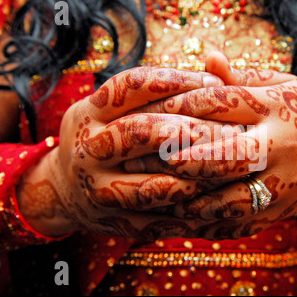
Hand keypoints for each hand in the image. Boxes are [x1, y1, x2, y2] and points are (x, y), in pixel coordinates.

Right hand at [19, 67, 246, 240]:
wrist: (65, 192)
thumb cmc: (102, 140)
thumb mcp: (108, 110)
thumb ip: (149, 94)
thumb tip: (215, 73)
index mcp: (89, 114)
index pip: (131, 86)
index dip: (176, 80)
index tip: (214, 82)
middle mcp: (89, 151)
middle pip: (140, 132)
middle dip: (189, 128)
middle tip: (231, 127)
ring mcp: (101, 191)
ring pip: (154, 184)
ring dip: (196, 174)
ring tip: (230, 164)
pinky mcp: (119, 222)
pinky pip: (161, 220)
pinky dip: (193, 211)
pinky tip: (220, 199)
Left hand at [125, 53, 296, 238]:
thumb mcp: (281, 87)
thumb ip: (242, 78)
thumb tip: (207, 56)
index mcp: (277, 108)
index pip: (223, 102)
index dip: (182, 105)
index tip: (150, 110)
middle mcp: (282, 148)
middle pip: (229, 155)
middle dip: (188, 158)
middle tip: (152, 158)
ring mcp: (282, 185)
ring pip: (231, 199)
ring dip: (192, 199)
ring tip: (160, 193)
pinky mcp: (277, 212)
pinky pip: (238, 223)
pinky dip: (208, 223)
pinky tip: (182, 219)